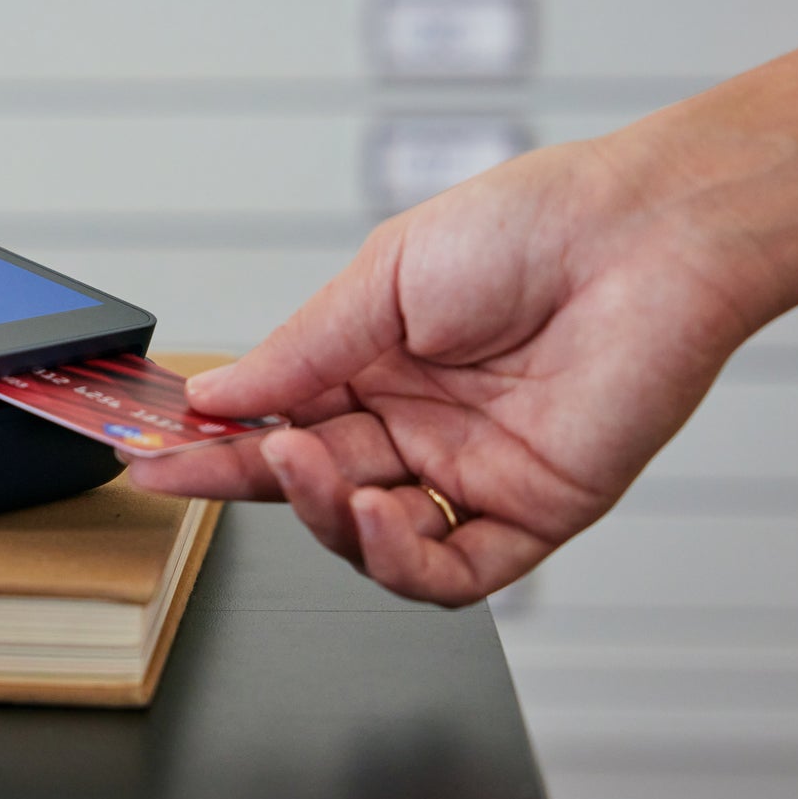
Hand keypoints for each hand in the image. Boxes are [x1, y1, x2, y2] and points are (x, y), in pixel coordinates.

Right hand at [126, 135, 770, 606]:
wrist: (645, 236)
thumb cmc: (531, 227)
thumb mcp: (382, 276)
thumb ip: (300, 350)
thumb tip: (218, 396)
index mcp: (376, 364)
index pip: (277, 421)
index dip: (212, 443)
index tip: (152, 454)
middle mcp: (419, 425)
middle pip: (310, 483)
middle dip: (245, 481)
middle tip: (191, 470)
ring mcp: (472, 472)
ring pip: (370, 538)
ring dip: (325, 518)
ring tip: (307, 468)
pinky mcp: (533, 510)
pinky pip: (453, 570)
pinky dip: (401, 561)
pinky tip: (381, 515)